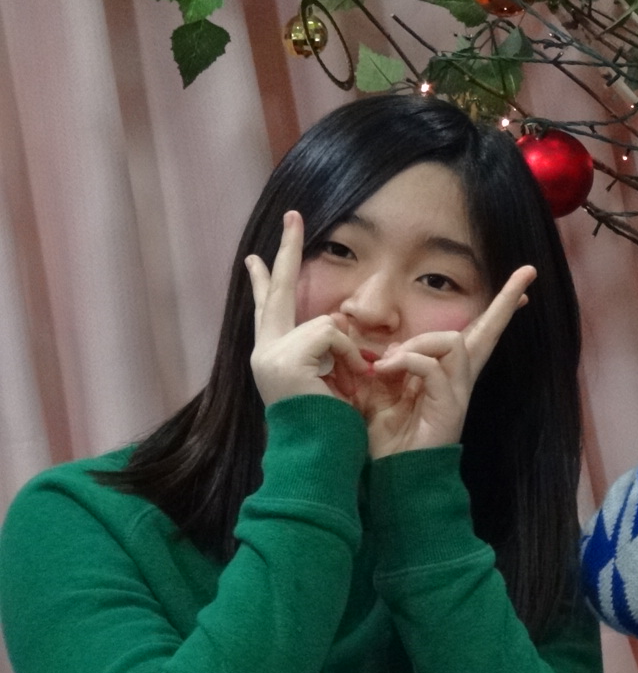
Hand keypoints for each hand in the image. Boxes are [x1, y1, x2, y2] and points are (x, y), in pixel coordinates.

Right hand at [245, 212, 372, 407]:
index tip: (254, 259)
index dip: (264, 282)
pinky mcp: (284, 360)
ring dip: (349, 353)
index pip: (267, 310)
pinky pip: (332, 337)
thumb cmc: (330, 424)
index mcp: (273, 356)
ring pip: (326, 324)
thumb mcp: (328, 377)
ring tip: (348, 384)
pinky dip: (348, 357)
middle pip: (279, 292)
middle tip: (294, 216)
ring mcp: (269, 355)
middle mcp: (263, 352)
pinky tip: (345, 381)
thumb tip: (335, 324)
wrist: (320, 456)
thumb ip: (326, 348)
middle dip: (288, 251)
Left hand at [360, 266, 535, 458]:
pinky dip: (407, 362)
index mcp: (445, 374)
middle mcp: (459, 380)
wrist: (390, 478)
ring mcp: (458, 393)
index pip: (475, 335)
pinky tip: (385, 372)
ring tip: (389, 362)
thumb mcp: (379, 393)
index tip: (524, 286)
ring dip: (418, 344)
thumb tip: (389, 345)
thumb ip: (388, 367)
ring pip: (454, 342)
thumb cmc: (384, 439)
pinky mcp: (450, 407)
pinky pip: (434, 367)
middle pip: (488, 333)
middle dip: (505, 301)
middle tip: (528, 273)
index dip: (497, 310)